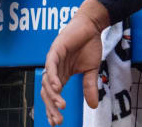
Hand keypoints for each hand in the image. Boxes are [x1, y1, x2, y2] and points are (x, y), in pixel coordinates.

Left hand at [41, 0, 109, 125]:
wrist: (92, 26)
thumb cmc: (90, 44)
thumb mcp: (92, 70)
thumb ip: (90, 86)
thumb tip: (93, 106)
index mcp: (62, 75)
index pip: (53, 95)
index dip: (52, 109)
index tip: (56, 122)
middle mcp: (55, 69)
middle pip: (48, 92)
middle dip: (51, 107)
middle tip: (58, 120)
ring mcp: (53, 60)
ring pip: (48, 81)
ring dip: (53, 95)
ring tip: (61, 106)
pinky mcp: (55, 50)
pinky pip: (51, 66)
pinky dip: (53, 78)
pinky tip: (58, 88)